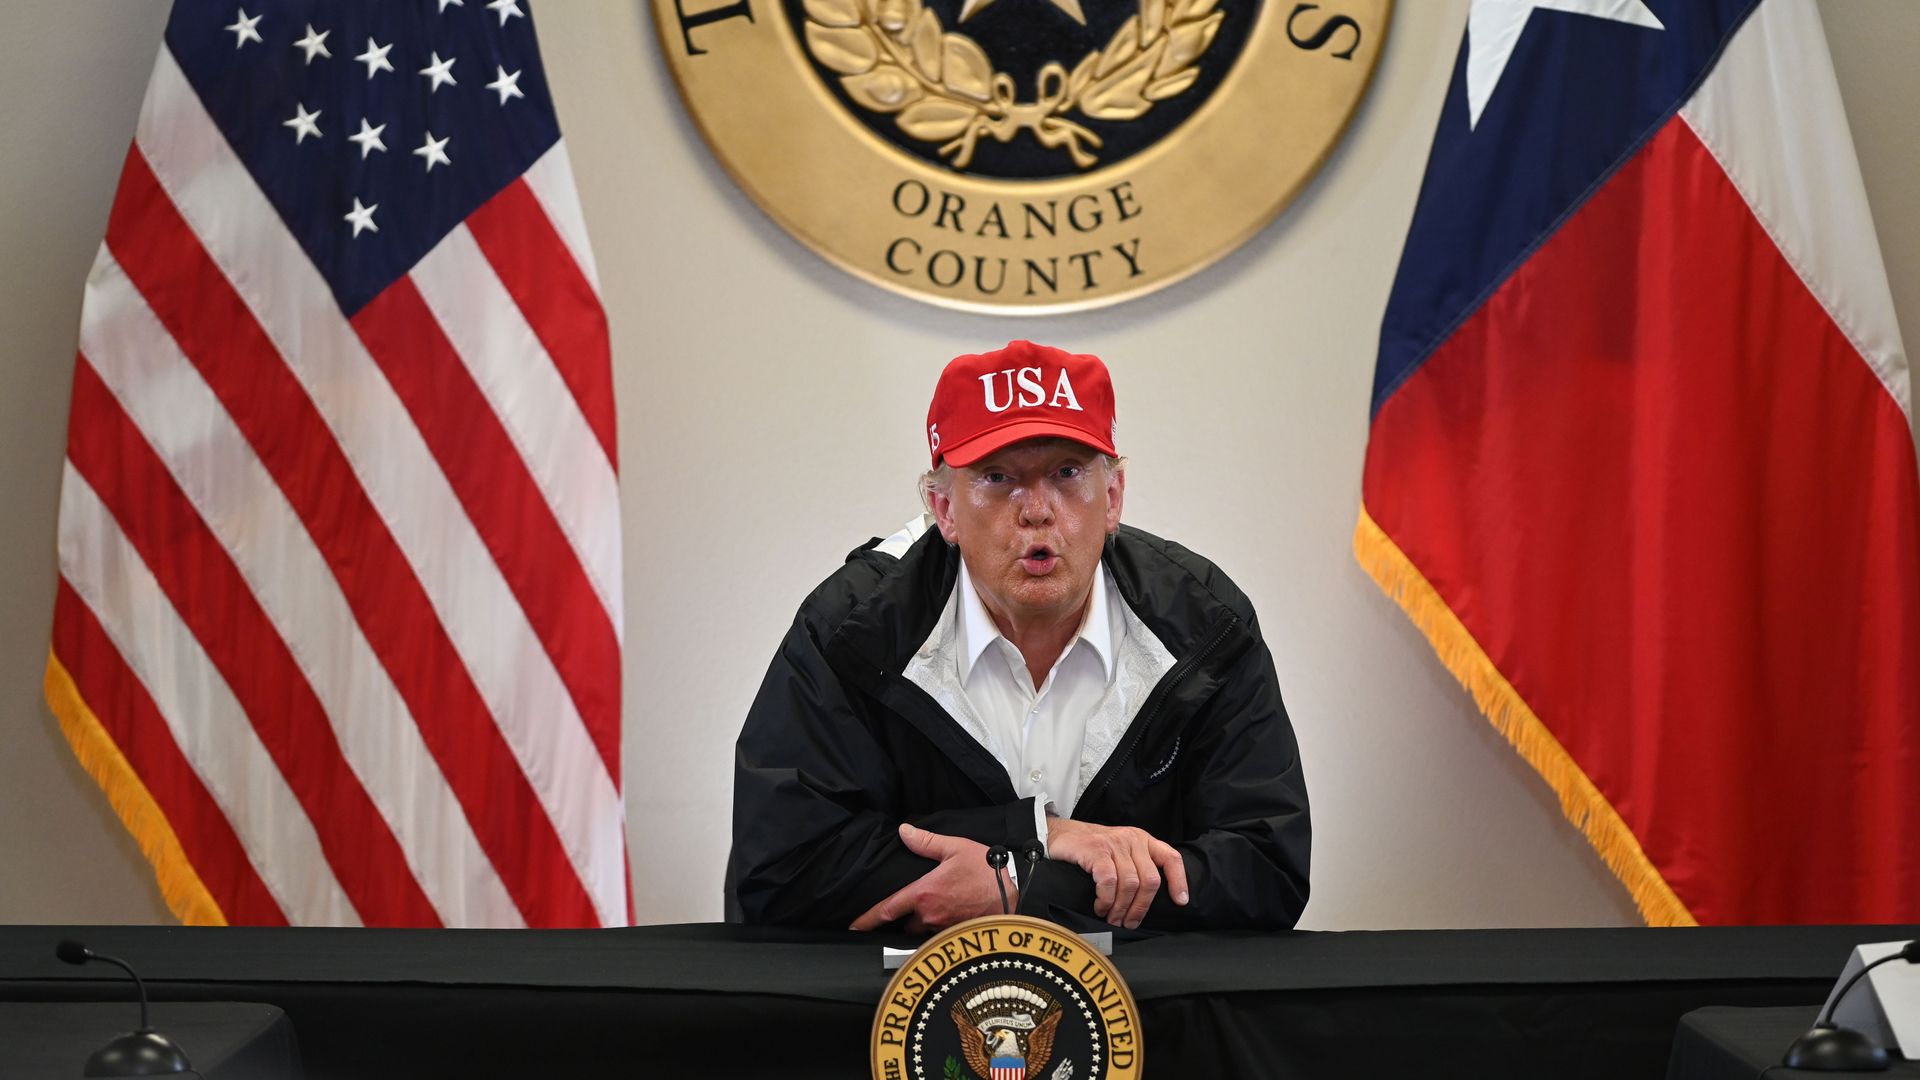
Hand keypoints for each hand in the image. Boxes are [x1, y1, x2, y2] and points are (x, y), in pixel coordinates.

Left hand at [849, 824, 1014, 931]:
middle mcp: (928, 916)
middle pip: (904, 923)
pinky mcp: (956, 935)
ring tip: (937, 908)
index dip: (866, 920)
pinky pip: (939, 935)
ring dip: (923, 922)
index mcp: (923, 894)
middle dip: (906, 916)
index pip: (886, 910)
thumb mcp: (955, 848)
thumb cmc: (987, 871)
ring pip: (922, 930)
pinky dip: (939, 927)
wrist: (1016, 894)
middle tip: (915, 904)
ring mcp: (942, 929)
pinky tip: (950, 916)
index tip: (852, 927)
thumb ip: (926, 842)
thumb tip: (904, 831)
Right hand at [1044, 818, 1188, 928]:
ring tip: (1112, 918)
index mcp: (1142, 840)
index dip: (1179, 881)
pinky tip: (1100, 907)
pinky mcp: (1096, 850)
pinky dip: (1106, 900)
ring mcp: (1114, 844)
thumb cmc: (1090, 850)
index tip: (1180, 902)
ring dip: (1121, 908)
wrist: (1057, 834)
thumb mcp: (1119, 853)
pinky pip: (1109, 881)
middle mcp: (1132, 840)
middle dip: (1141, 907)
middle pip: (1150, 880)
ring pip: (1130, 884)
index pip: (1171, 858)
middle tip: (1129, 923)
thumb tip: (1147, 902)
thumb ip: (1135, 867)